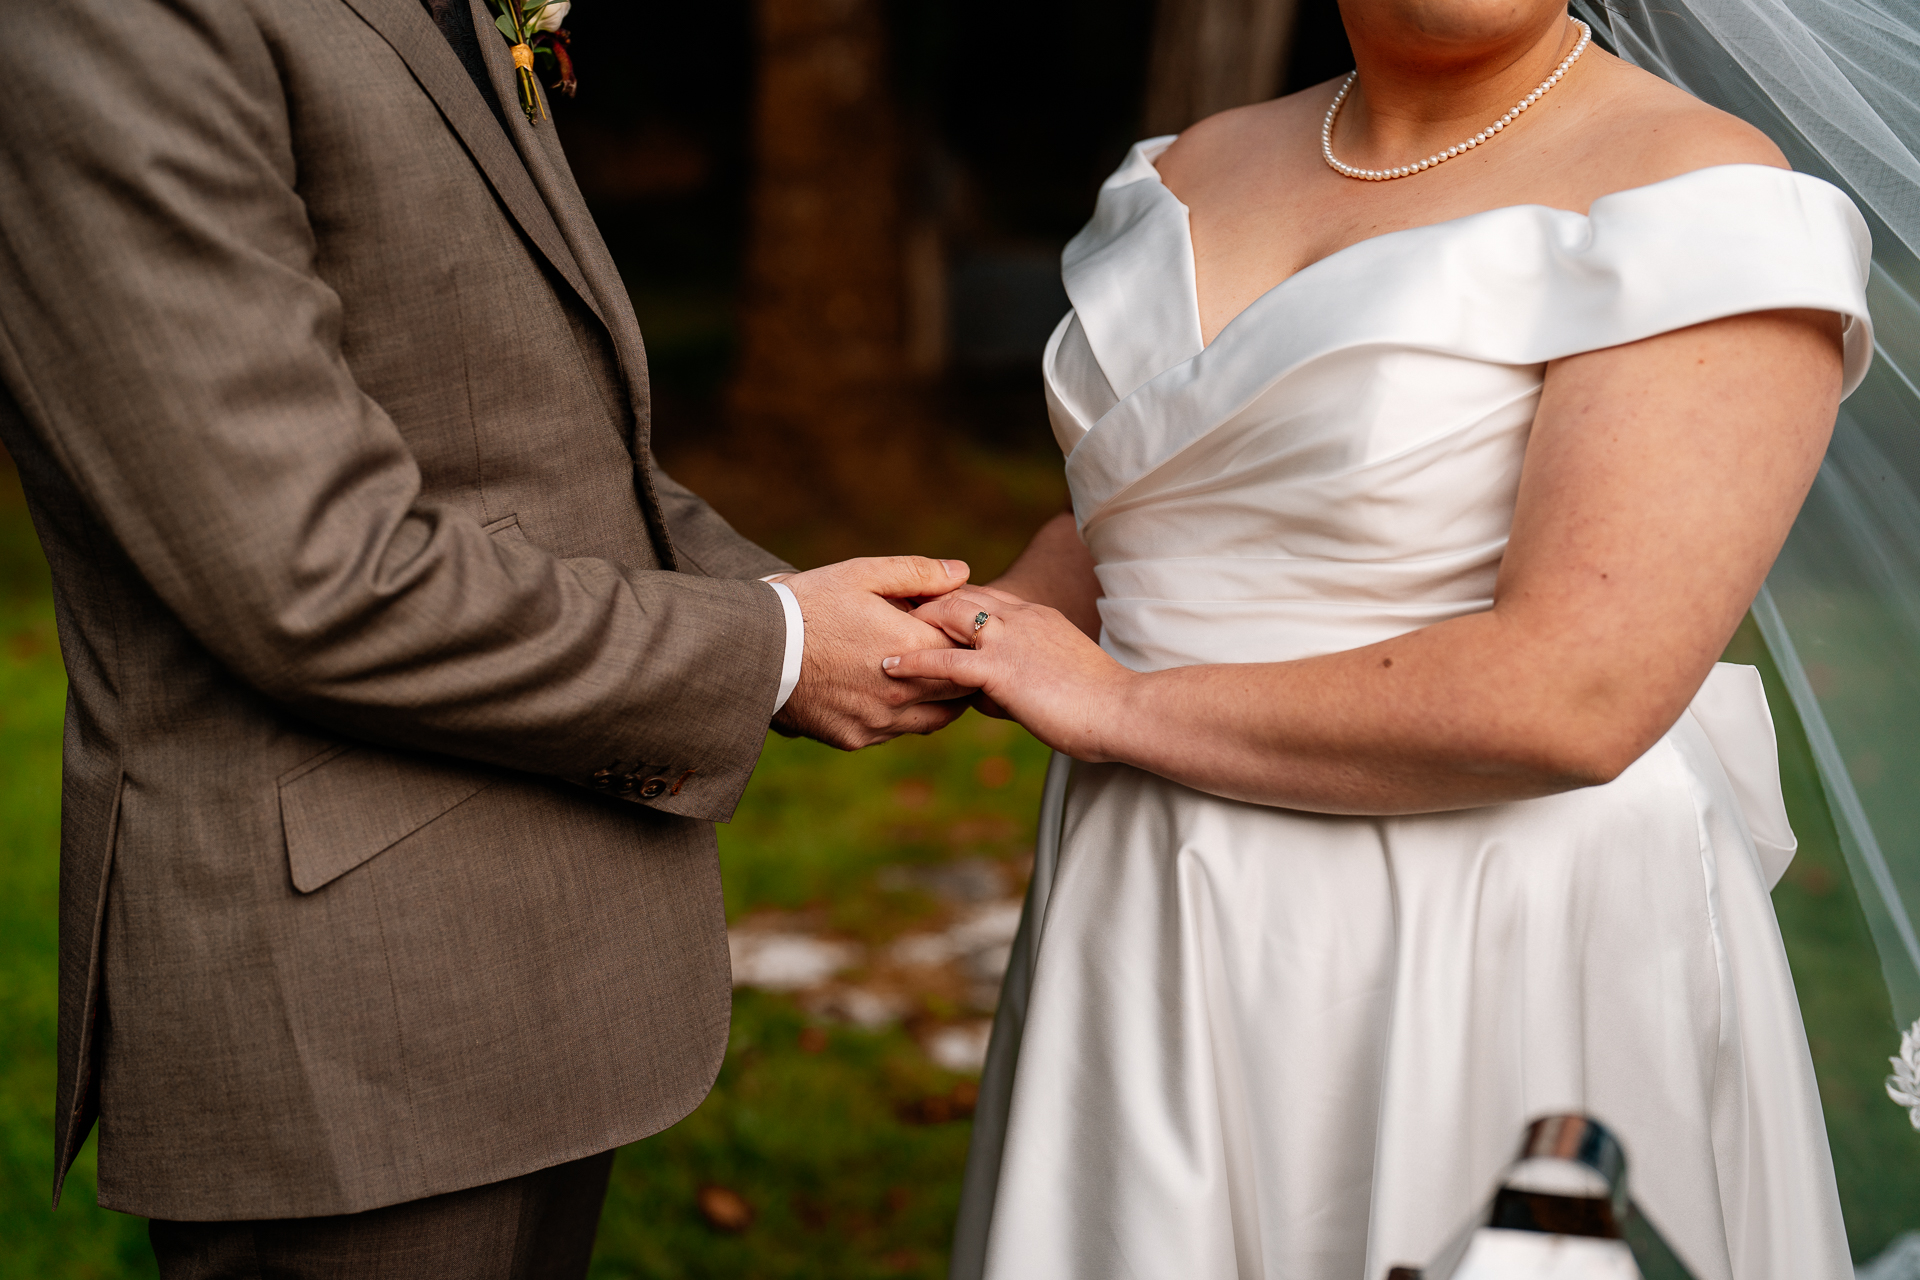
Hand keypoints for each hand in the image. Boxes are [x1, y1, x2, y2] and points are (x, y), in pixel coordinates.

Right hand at [772, 556, 975, 748]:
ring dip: (938, 700)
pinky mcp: (855, 738)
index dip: (968, 638)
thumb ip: (918, 573)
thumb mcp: (862, 574)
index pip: (969, 650)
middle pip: (960, 691)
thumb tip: (963, 572)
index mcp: (912, 648)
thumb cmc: (810, 604)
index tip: (961, 629)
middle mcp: (903, 693)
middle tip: (958, 656)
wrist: (756, 650)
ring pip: (934, 719)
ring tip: (928, 678)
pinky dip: (901, 716)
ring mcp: (879, 721)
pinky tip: (889, 695)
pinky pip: (895, 733)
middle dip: (963, 672)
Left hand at [882, 586, 1136, 759]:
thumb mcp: (1058, 677)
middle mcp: (1020, 618)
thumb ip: (1021, 676)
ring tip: (882, 631)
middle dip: (925, 602)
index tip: (926, 607)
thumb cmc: (1100, 704)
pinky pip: (945, 662)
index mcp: (1037, 616)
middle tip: (891, 612)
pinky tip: (889, 667)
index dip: (953, 600)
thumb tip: (987, 696)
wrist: (1123, 710)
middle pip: (960, 596)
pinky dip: (913, 662)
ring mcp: (1009, 640)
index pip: (985, 596)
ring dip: (913, 623)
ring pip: (948, 616)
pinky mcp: (1000, 669)